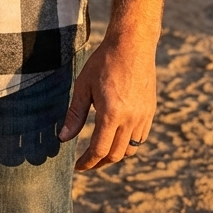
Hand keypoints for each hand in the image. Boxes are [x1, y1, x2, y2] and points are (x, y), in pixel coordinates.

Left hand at [59, 33, 157, 169]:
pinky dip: (129, 144)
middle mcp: (131, 119)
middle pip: (115, 154)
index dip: (88, 162)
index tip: (78, 166)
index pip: (99, 150)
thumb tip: (62, 139)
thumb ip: (75, 114)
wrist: (132, 45)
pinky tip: (117, 137)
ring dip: (115, 155)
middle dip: (100, 162)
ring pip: (131, 149)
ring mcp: (143, 116)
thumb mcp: (83, 85)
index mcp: (111, 114)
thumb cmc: (103, 62)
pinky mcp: (150, 111)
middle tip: (87, 162)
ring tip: (101, 152)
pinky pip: (141, 138)